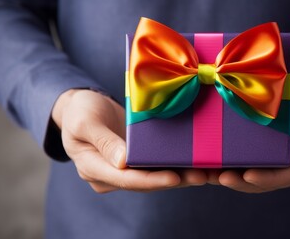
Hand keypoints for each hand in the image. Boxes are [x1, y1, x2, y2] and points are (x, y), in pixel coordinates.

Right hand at [52, 89, 206, 192]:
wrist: (81, 107)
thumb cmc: (79, 111)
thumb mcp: (85, 121)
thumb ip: (103, 141)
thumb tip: (123, 162)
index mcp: (95, 169)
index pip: (127, 179)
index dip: (152, 179)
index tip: (176, 177)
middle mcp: (112, 175)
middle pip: (147, 182)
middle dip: (176, 180)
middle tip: (204, 176)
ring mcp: (125, 169)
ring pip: (156, 176)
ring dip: (183, 175)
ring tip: (209, 172)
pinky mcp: (137, 160)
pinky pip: (158, 165)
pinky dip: (177, 164)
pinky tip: (199, 161)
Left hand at [215, 84, 289, 192]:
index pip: (286, 176)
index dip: (266, 178)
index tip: (247, 176)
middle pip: (264, 183)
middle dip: (239, 182)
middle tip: (217, 177)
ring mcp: (278, 166)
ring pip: (252, 178)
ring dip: (229, 177)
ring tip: (206, 174)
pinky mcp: (267, 157)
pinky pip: (248, 165)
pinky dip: (230, 166)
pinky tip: (210, 163)